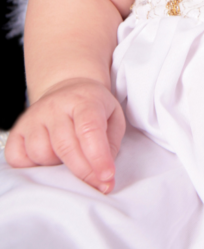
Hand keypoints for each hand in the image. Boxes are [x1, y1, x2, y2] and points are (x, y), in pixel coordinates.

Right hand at [5, 78, 124, 193]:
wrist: (67, 90)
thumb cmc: (92, 108)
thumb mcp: (113, 117)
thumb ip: (111, 144)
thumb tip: (103, 176)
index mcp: (83, 100)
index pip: (89, 129)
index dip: (98, 157)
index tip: (107, 178)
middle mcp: (55, 106)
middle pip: (66, 146)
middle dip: (83, 172)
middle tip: (97, 185)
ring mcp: (33, 117)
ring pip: (41, 154)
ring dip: (57, 166)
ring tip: (68, 158)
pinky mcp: (17, 131)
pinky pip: (19, 159)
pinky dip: (33, 167)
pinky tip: (47, 160)